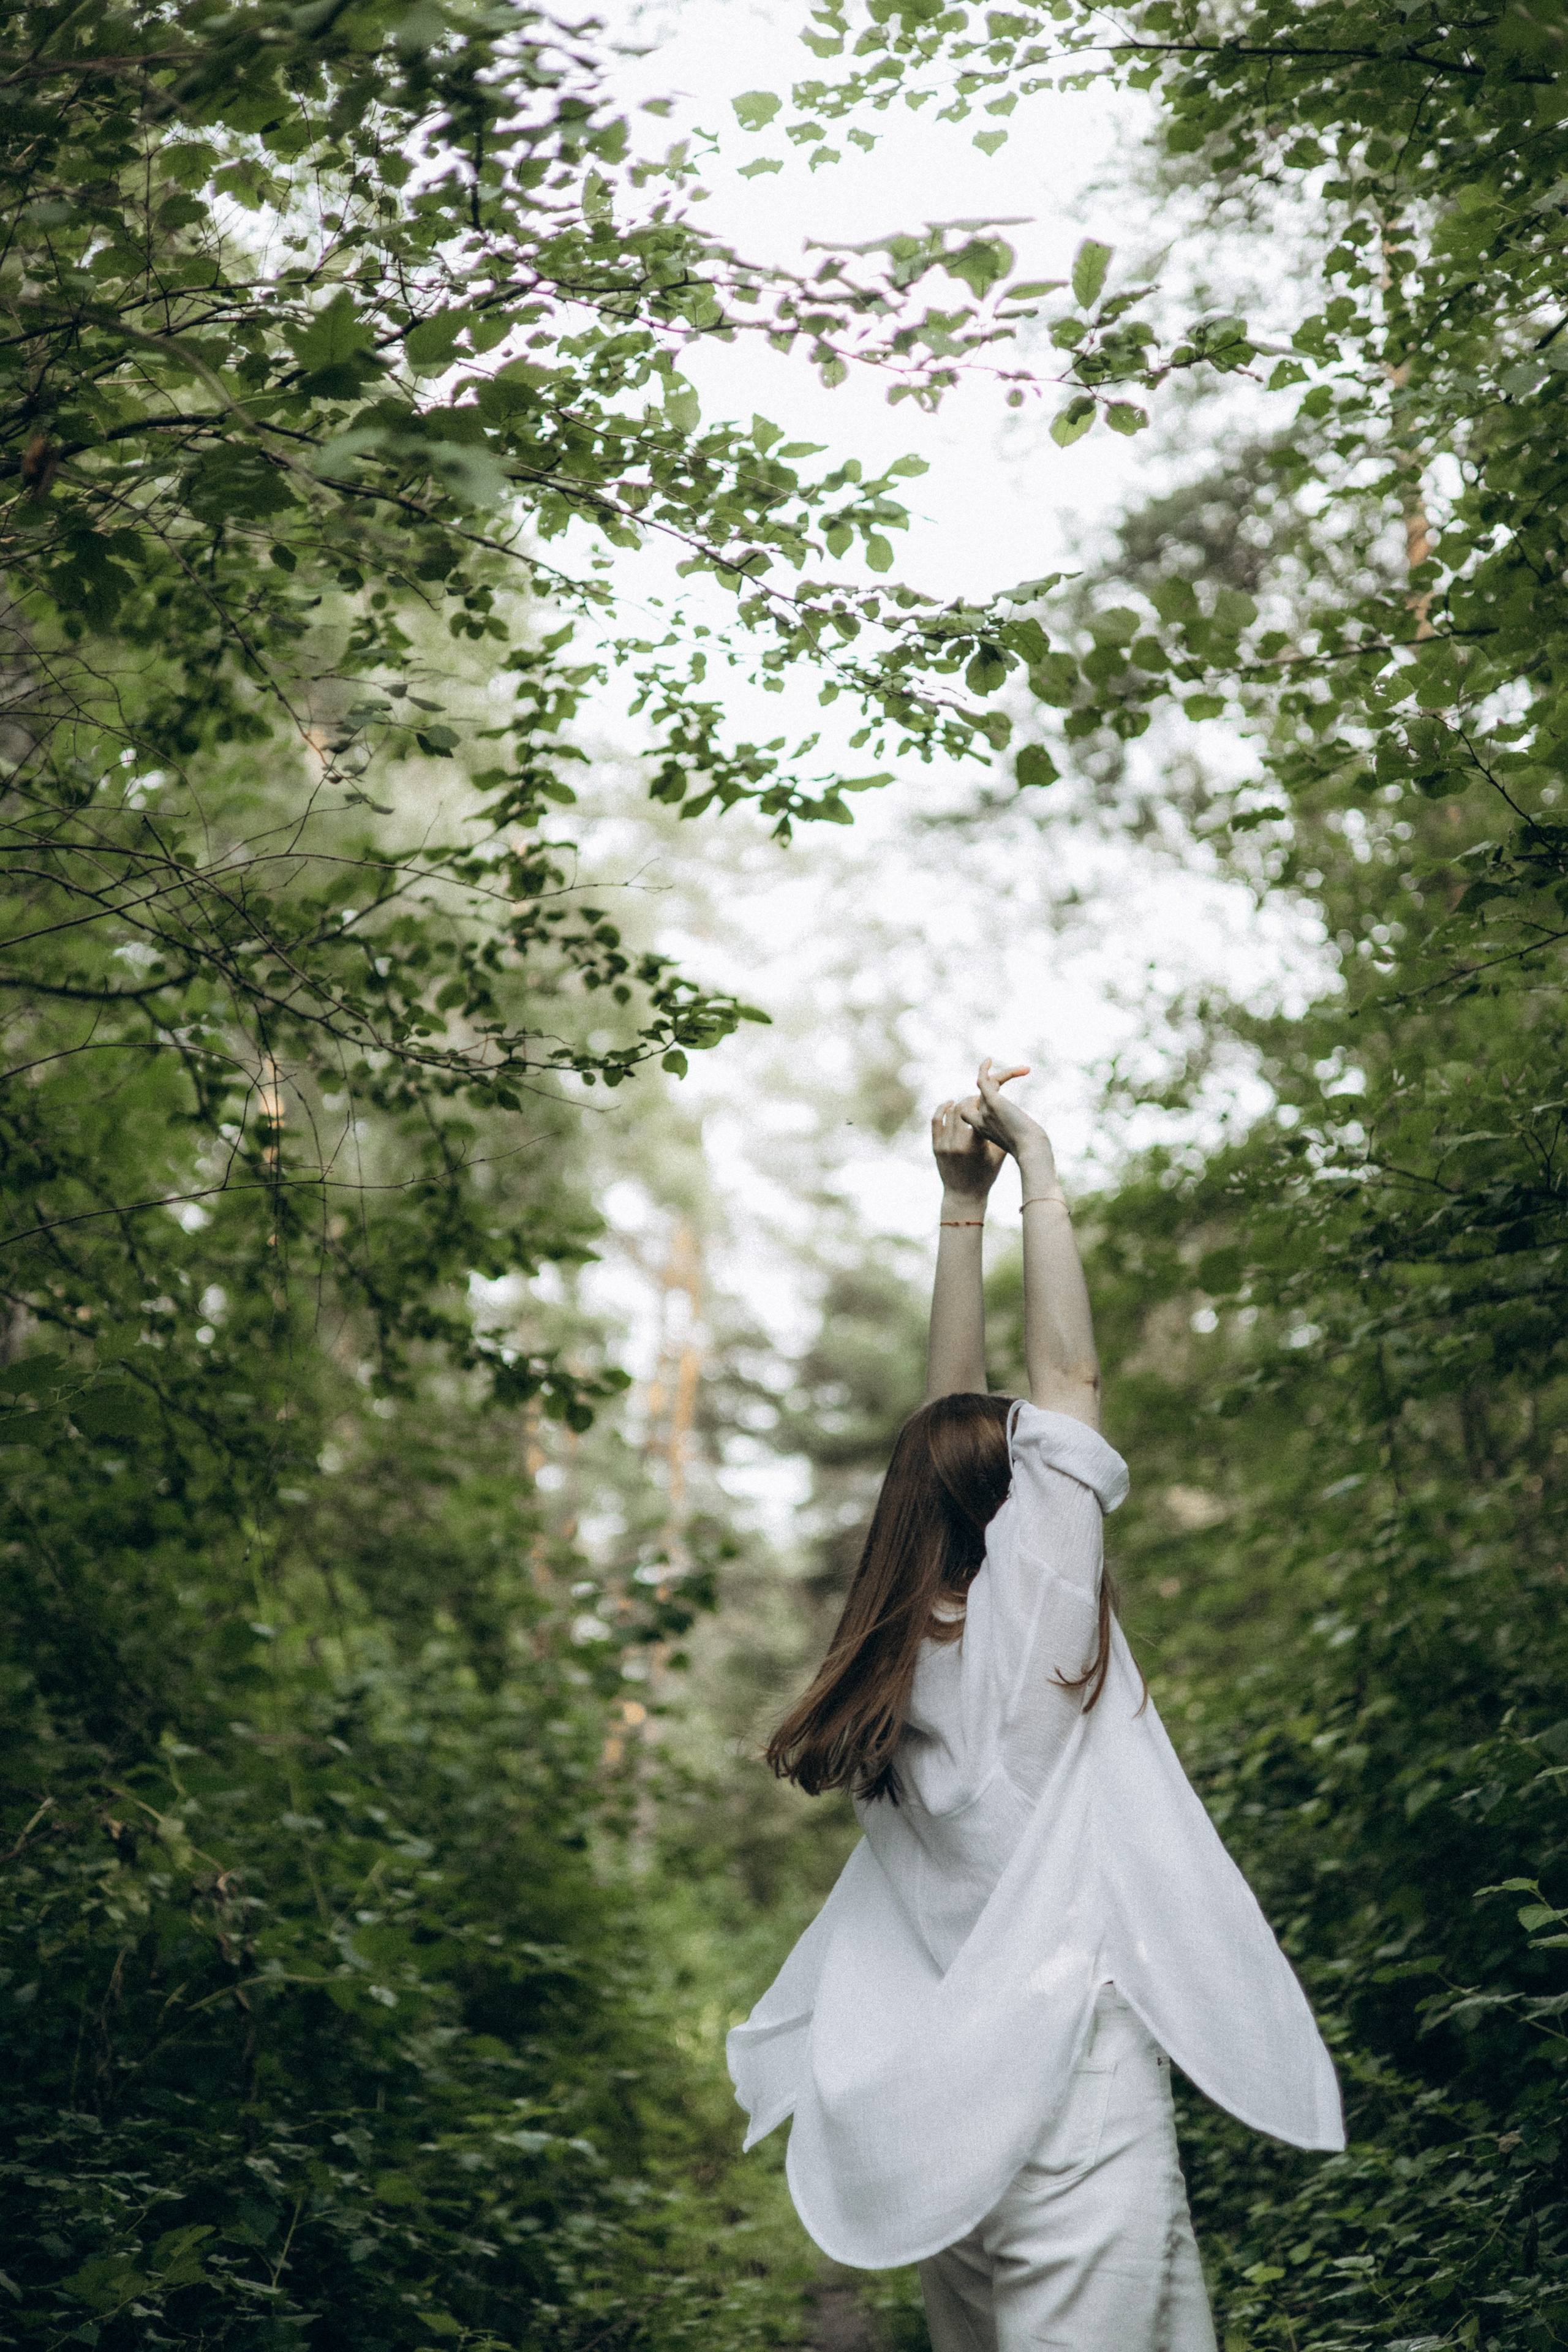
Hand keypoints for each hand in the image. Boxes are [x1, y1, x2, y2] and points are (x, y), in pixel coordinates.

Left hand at [931, 1095, 1004, 1201]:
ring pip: (950, 1113)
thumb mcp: (998, 1158)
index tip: (992, 1099)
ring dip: (960, 1104)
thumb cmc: (985, 1176)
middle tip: (980, 1100)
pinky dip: (942, 1109)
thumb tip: (1010, 1115)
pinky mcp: (936, 1146)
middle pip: (963, 1109)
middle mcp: (958, 1143)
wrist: (963, 1195)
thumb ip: (1002, 1136)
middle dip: (972, 1100)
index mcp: (975, 1146)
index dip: (986, 1103)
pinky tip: (950, 1103)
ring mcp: (945, 1145)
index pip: (980, 1114)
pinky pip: (936, 1121)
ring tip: (969, 1103)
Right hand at [958, 1059, 1060, 1192]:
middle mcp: (980, 1121)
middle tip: (1009, 1080)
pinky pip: (983, 1081)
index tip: (994, 1099)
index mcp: (983, 1131)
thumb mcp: (1019, 1141)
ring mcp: (985, 1111)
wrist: (1031, 1151)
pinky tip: (989, 1060)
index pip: (971, 1115)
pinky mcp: (993, 1103)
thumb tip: (1028, 1130)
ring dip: (1005, 1075)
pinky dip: (984, 1069)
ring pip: (986, 1085)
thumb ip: (1016, 1133)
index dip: (977, 1105)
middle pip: (977, 1096)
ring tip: (1024, 1070)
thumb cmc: (1030, 1150)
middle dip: (989, 1087)